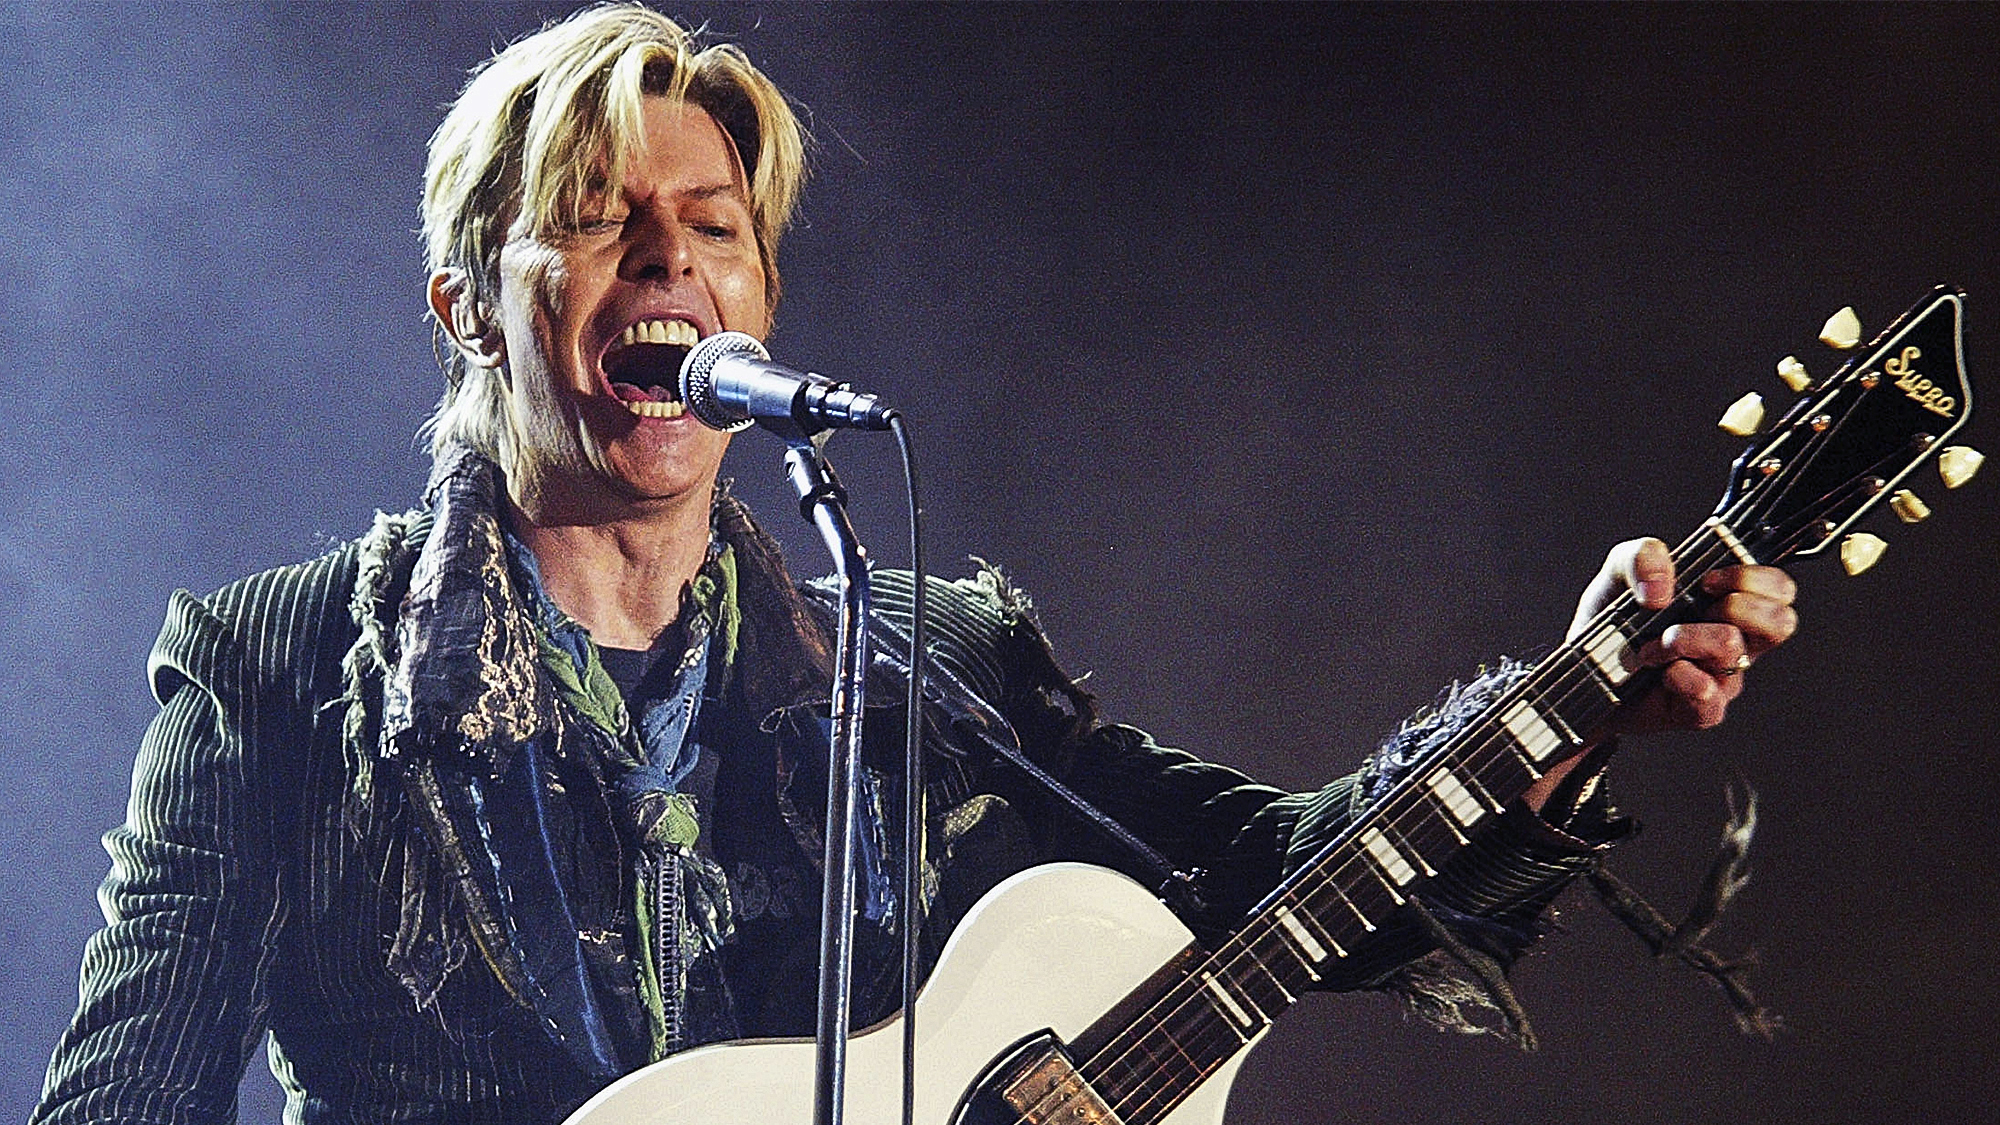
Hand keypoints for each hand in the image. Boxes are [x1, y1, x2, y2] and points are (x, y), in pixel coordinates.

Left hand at [1569, 536, 1798, 736]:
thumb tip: (1662, 588)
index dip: (1754, 578)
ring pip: (1731, 649)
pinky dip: (1678, 676)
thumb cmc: (1614, 621)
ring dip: (1683, 638)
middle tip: (1694, 608)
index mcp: (1729, 602)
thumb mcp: (1619, 572)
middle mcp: (1735, 640)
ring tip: (1652, 644)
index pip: (1780, 589)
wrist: (1583, 669)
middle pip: (1781, 622)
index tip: (1708, 580)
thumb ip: (1643, 556)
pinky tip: (1658, 671)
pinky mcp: (1701, 710)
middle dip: (1734, 606)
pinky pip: (1708, 694)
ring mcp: (1722, 678)